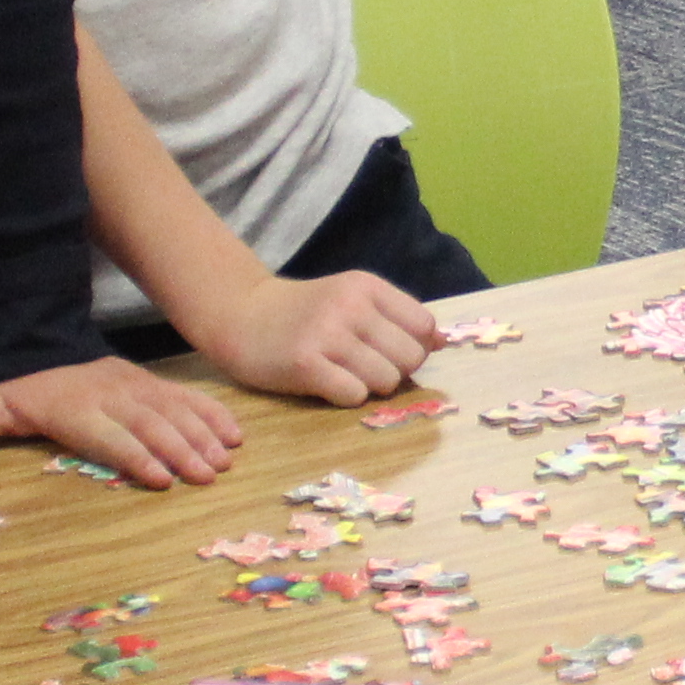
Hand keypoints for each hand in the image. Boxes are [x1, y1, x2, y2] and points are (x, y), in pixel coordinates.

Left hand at [0, 358, 237, 488]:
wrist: (35, 342)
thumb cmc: (15, 390)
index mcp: (75, 410)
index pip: (111, 436)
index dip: (137, 457)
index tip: (163, 479)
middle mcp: (111, 396)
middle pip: (151, 425)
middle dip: (182, 451)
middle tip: (207, 477)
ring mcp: (134, 385)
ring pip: (174, 410)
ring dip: (202, 434)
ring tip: (225, 460)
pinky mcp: (148, 380)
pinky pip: (184, 395)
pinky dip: (211, 412)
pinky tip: (233, 432)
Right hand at [205, 271, 441, 405]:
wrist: (241, 314)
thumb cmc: (305, 312)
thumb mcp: (352, 298)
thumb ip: (396, 317)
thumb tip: (443, 342)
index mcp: (367, 286)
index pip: (424, 326)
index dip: (415, 347)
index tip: (389, 351)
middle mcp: (350, 306)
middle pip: (411, 357)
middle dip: (396, 371)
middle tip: (366, 368)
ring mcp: (327, 334)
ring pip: (386, 380)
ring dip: (371, 387)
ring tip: (346, 375)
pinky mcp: (304, 364)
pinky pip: (353, 396)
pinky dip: (347, 397)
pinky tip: (328, 384)